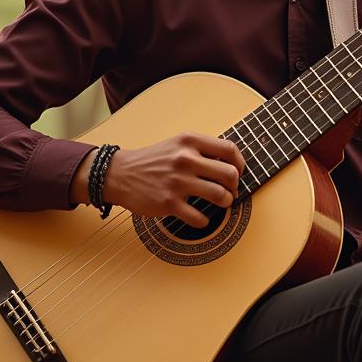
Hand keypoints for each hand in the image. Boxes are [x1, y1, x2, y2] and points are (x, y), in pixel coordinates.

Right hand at [74, 132, 245, 224]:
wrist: (120, 174)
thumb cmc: (154, 159)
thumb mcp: (178, 144)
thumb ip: (203, 149)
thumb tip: (233, 163)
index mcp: (189, 141)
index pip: (229, 150)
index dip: (240, 163)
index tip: (238, 171)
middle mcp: (185, 159)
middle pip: (229, 174)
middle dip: (235, 186)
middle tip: (231, 191)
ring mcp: (177, 182)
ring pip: (220, 195)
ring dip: (226, 202)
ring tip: (222, 203)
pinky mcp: (168, 203)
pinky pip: (200, 218)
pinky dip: (204, 221)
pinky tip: (200, 217)